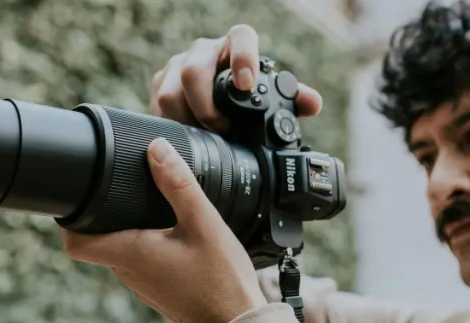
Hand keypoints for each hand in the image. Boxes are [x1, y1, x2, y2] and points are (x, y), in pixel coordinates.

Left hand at [60, 138, 267, 322]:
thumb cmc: (222, 282)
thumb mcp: (203, 223)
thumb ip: (179, 184)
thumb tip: (157, 150)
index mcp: (130, 254)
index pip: (74, 242)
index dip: (66, 218)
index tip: (74, 195)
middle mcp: (129, 272)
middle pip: (99, 240)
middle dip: (102, 213)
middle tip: (116, 185)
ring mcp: (143, 284)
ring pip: (122, 250)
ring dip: (127, 228)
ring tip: (146, 203)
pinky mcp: (159, 290)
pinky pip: (142, 261)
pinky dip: (146, 243)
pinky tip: (171, 232)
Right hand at [150, 24, 323, 130]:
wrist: (212, 100)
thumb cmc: (244, 96)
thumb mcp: (268, 98)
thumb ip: (292, 99)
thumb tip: (311, 104)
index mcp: (235, 46)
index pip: (241, 38)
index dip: (243, 58)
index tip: (246, 84)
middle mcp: (204, 51)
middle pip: (193, 71)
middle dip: (206, 107)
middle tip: (222, 128)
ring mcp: (178, 65)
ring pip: (170, 91)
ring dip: (187, 120)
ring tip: (204, 137)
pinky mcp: (160, 83)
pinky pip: (158, 105)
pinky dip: (172, 125)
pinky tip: (185, 136)